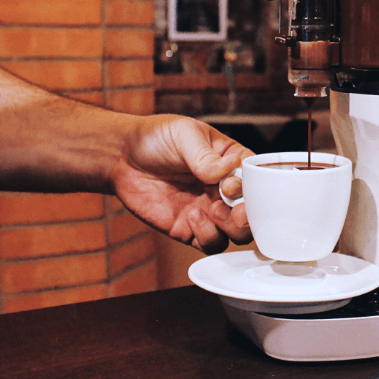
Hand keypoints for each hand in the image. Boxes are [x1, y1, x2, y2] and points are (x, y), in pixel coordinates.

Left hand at [110, 115, 253, 253]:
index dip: (253, 187)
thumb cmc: (156, 138)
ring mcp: (209, 211)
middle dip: (249, 215)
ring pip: (238, 233)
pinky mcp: (190, 229)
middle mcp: (225, 189)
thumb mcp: (184, 134)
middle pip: (254, 211)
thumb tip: (224, 172)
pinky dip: (208, 236)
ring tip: (211, 210)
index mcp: (231, 162)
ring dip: (231, 227)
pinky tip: (191, 216)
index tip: (233, 185)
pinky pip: (211, 244)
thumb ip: (205, 156)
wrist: (121, 157)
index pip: (258, 179)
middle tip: (234, 211)